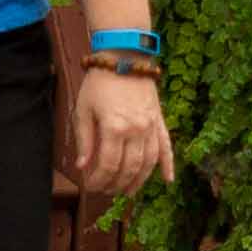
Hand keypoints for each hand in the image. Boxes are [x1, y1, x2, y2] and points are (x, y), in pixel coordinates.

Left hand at [73, 68, 173, 197]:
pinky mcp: (159, 122)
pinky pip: (167, 147)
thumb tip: (83, 167)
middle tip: (105, 191)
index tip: (90, 186)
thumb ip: (84, 141)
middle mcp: (136, 131)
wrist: (124, 58)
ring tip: (127, 191)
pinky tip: (168, 181)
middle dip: (115, 184)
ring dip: (138, 181)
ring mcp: (151, 127)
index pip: (107, 165)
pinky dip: (168, 165)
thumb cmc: (99, 84)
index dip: (98, 180)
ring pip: (148, 163)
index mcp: (114, 128)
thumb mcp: (83, 110)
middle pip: (128, 168)